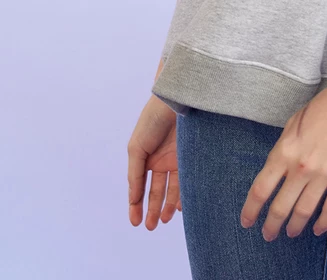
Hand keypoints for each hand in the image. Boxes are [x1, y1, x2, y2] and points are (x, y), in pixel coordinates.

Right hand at [127, 95, 180, 228]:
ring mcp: (177, 159)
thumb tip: (133, 199)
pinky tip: (181, 207)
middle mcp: (161, 160)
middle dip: (154, 209)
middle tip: (152, 227)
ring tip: (165, 220)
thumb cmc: (152, 120)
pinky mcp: (193, 156)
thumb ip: (135, 174)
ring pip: (173, 189)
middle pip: (157, 191)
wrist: (176, 99)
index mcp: (145, 157)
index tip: (136, 222)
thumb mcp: (136, 148)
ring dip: (168, 205)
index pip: (140, 186)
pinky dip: (184, 195)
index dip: (136, 205)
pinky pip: (188, 180)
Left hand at [239, 72, 326, 240]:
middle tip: (268, 235)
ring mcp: (325, 173)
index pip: (261, 188)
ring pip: (305, 211)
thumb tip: (278, 168)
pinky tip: (318, 229)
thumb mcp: (295, 121)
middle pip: (281, 206)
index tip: (247, 221)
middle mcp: (302, 166)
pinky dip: (323, 223)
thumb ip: (285, 147)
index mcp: (285, 150)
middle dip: (272, 225)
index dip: (251, 209)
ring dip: (295, 226)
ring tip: (291, 233)